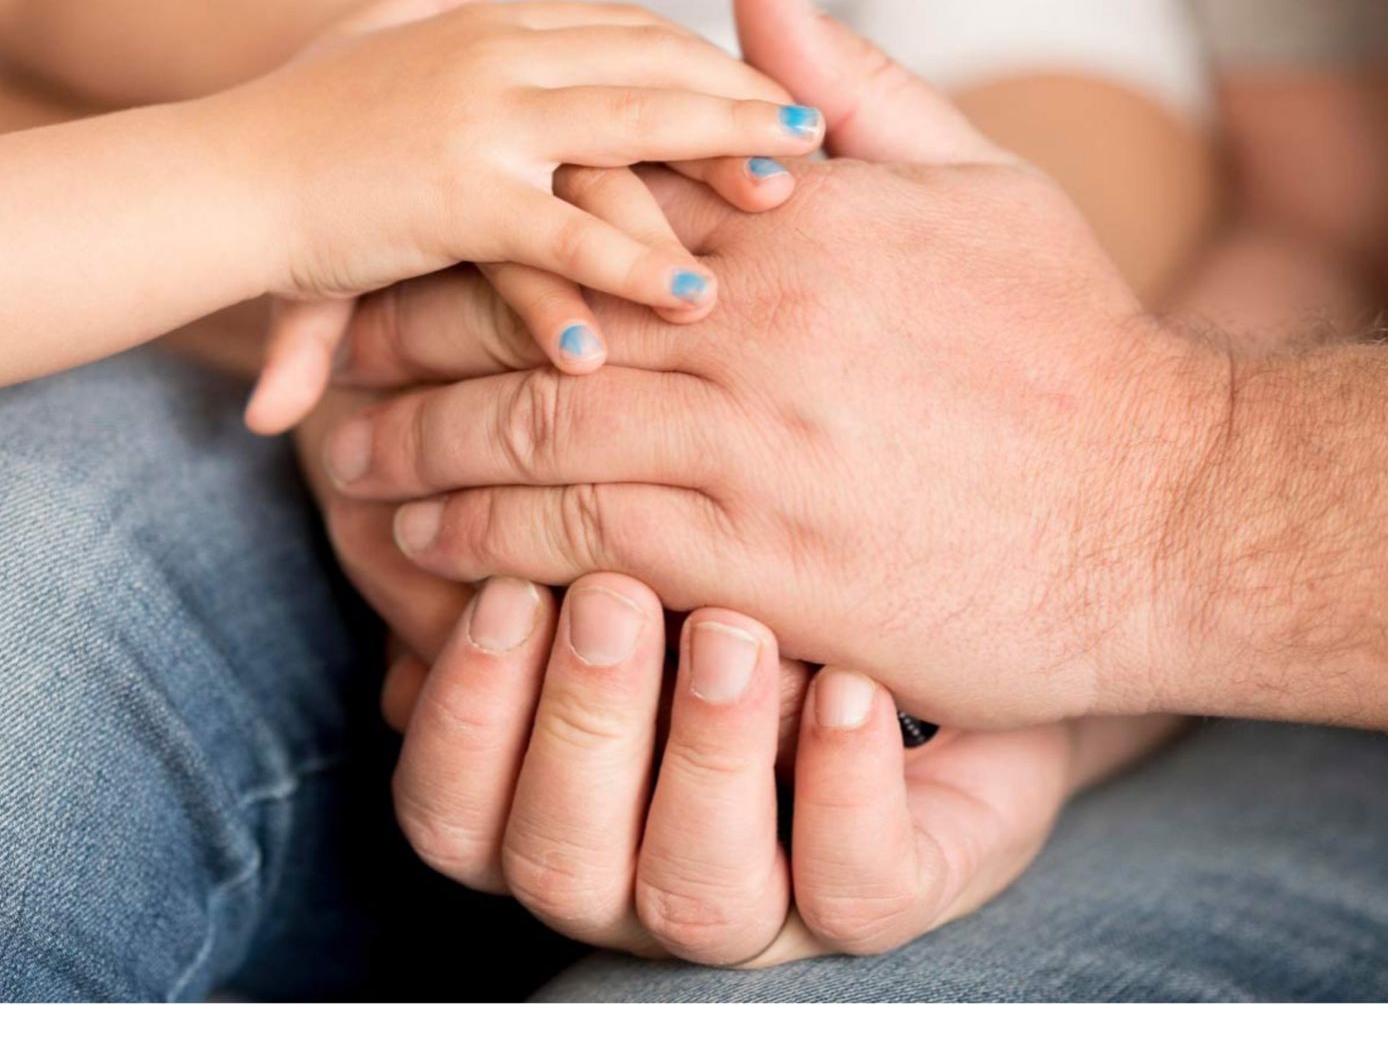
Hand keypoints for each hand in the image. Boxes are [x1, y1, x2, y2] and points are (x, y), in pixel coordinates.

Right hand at [193, 0, 824, 432]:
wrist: (209, 177)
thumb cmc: (287, 121)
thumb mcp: (364, 39)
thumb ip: (425, 0)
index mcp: (490, 26)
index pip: (628, 28)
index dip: (703, 60)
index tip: (763, 91)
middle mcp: (497, 53)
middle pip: (650, 62)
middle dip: (738, 96)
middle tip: (813, 132)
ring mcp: (480, 117)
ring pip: (630, 126)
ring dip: (719, 153)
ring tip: (790, 192)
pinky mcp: (455, 193)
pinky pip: (568, 228)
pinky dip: (634, 261)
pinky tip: (693, 291)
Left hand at [321, 0, 1228, 727]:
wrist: (1169, 510)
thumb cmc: (1078, 343)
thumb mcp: (982, 177)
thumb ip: (850, 81)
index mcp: (793, 224)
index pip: (585, 196)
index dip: (480, 226)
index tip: (413, 248)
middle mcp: (752, 322)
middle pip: (524, 312)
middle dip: (413, 341)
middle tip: (334, 369)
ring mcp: (748, 443)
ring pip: (528, 430)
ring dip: (421, 454)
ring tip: (352, 475)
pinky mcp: (756, 564)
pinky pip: (576, 548)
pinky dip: (484, 550)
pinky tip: (430, 563)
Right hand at [390, 571, 1098, 964]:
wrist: (949, 621)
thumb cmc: (757, 580)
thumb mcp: (648, 550)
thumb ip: (552, 539)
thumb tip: (438, 487)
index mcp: (551, 804)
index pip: (452, 809)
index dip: (464, 712)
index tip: (503, 584)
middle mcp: (637, 871)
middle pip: (555, 858)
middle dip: (577, 723)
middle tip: (612, 592)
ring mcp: (766, 900)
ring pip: (696, 897)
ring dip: (704, 757)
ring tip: (734, 632)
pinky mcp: (886, 891)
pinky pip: (856, 890)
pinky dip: (845, 790)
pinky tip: (853, 687)